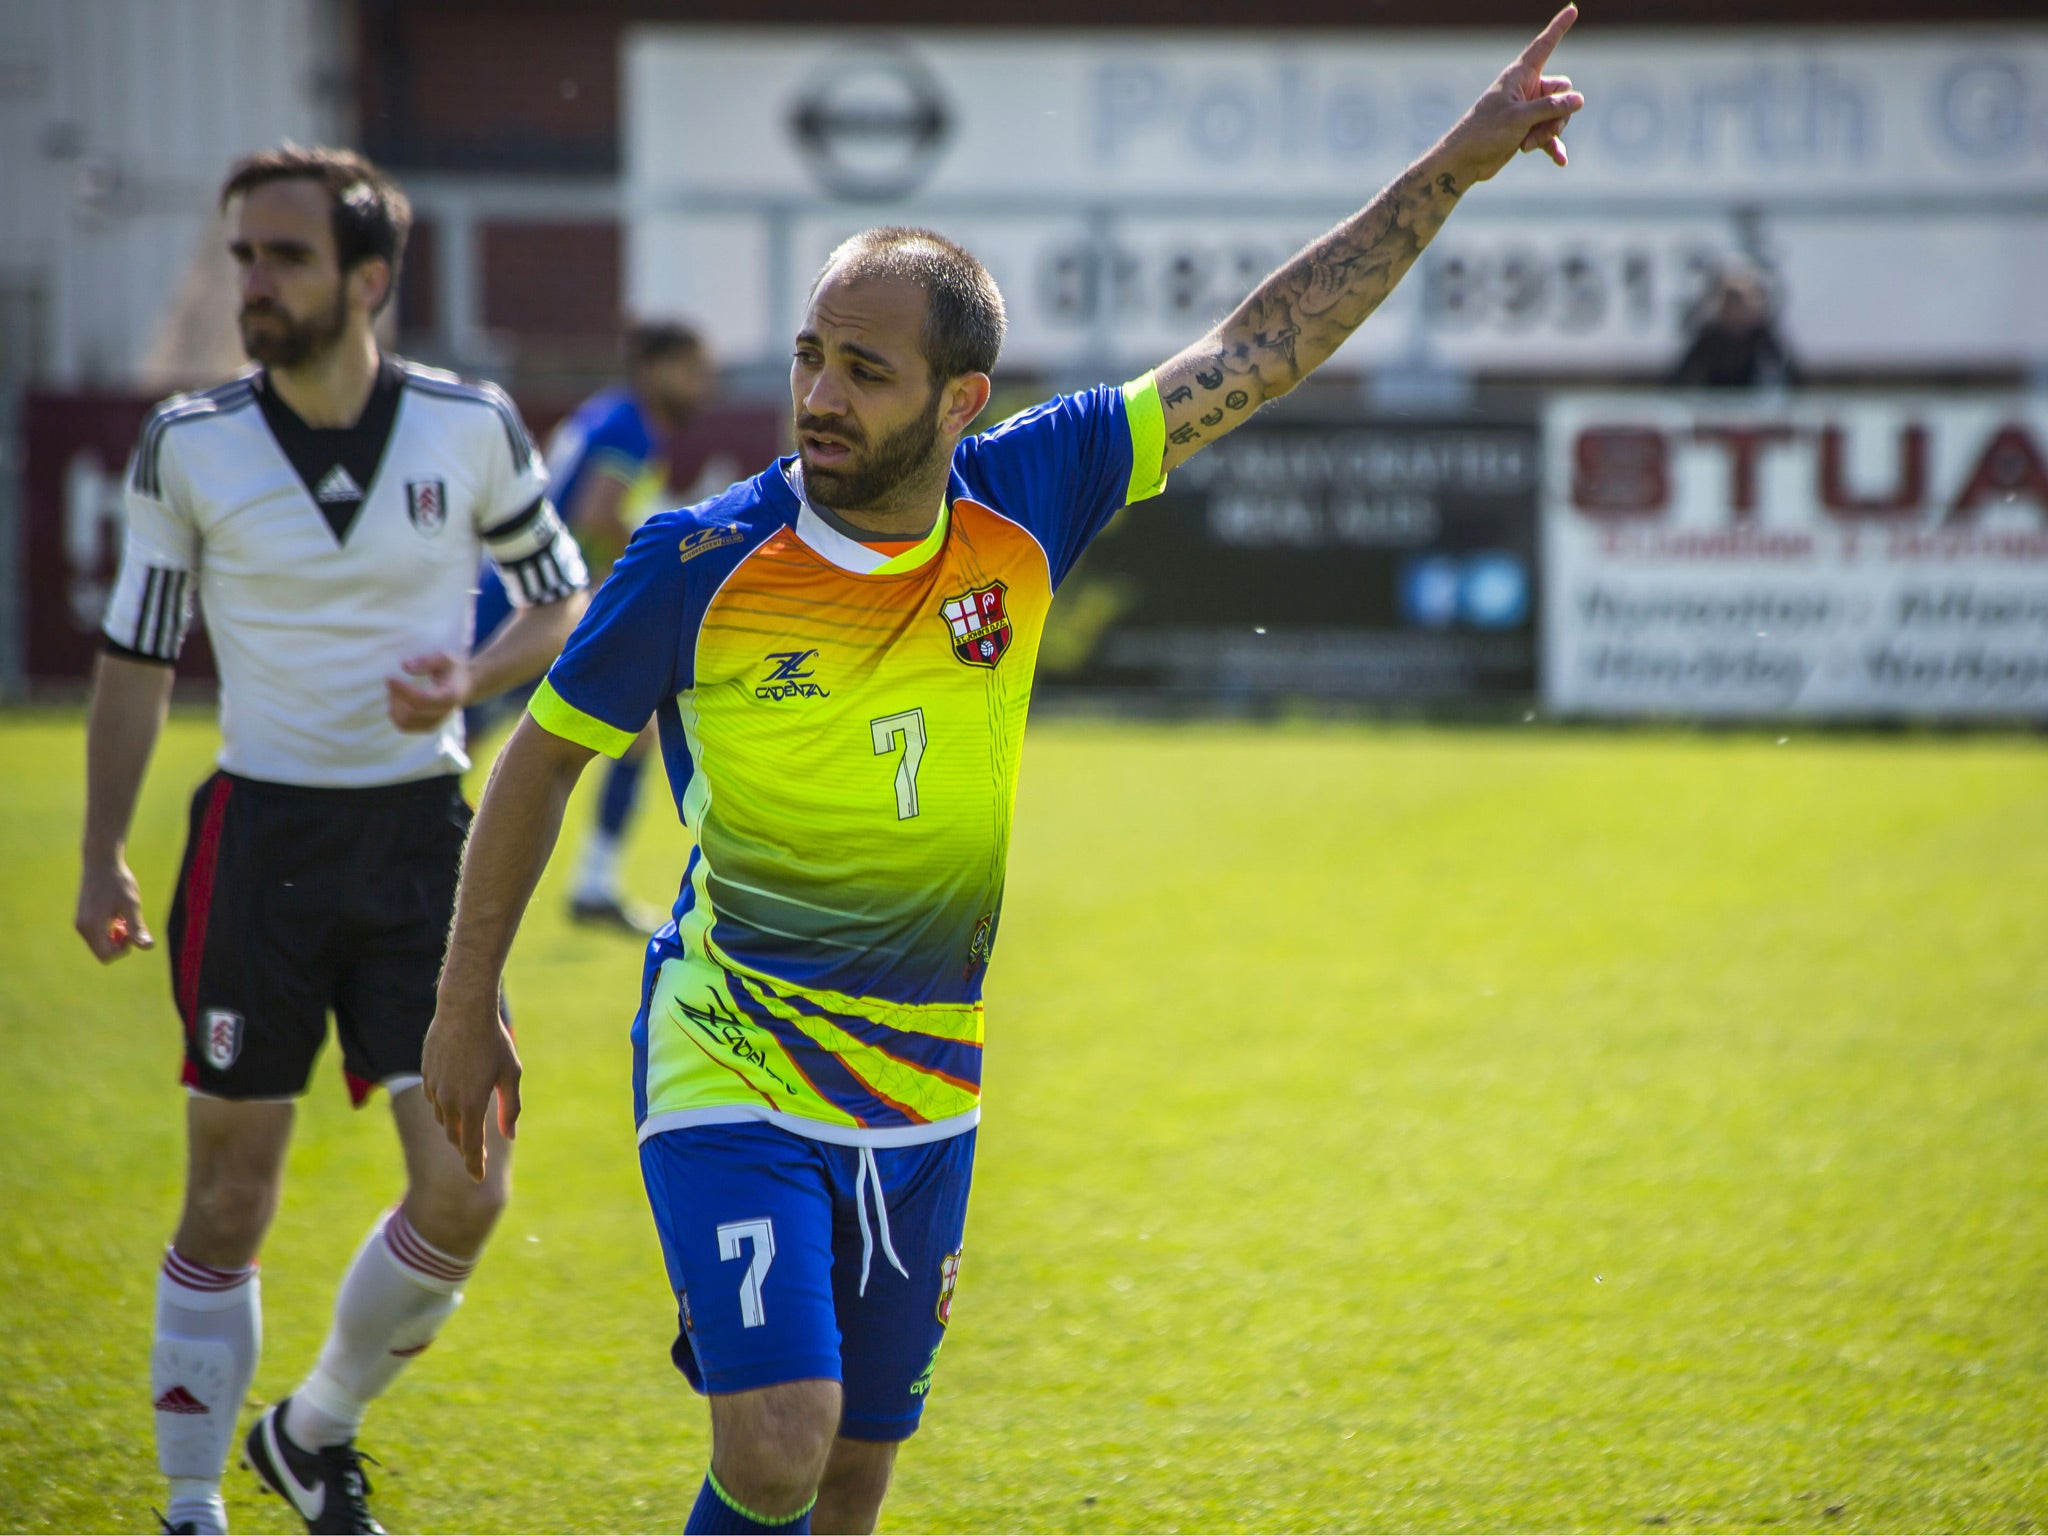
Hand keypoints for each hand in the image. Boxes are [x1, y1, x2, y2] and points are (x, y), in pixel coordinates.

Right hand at [76, 855, 153, 961]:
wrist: (101, 861)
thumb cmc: (118, 882)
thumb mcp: (131, 904)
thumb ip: (137, 927)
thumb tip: (147, 947)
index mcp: (92, 926)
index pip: (106, 956)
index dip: (124, 950)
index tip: (132, 930)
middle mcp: (82, 927)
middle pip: (102, 952)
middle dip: (119, 943)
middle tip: (128, 923)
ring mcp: (80, 922)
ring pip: (99, 943)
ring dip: (115, 936)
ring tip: (122, 916)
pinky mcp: (82, 917)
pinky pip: (96, 934)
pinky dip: (108, 929)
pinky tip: (116, 913)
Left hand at [386, 650, 469, 731]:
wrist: (466, 686)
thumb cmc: (452, 669)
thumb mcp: (444, 658)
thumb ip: (426, 660)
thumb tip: (404, 666)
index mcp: (450, 696)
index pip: (422, 699)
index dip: (403, 690)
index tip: (389, 678)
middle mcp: (444, 713)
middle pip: (412, 712)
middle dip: (396, 697)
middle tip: (391, 681)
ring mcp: (436, 722)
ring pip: (405, 722)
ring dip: (394, 706)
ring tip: (394, 691)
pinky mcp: (427, 727)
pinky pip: (404, 726)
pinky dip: (395, 714)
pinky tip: (396, 701)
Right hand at [421, 989, 521, 1181]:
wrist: (463, 1010)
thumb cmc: (493, 1041)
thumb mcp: (510, 1074)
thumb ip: (511, 1108)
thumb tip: (510, 1136)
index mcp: (472, 1103)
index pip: (470, 1146)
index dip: (474, 1164)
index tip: (477, 1177)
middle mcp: (449, 1100)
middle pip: (455, 1136)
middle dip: (465, 1147)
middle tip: (475, 1154)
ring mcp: (434, 1087)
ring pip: (443, 1118)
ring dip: (455, 1127)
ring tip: (468, 1127)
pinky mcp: (426, 1074)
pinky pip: (435, 1099)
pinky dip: (445, 1106)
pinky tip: (455, 1099)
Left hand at [1436, 5, 1584, 183]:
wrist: (1465, 161)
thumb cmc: (1484, 133)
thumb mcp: (1519, 118)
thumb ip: (1550, 108)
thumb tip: (1579, 100)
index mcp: (1520, 74)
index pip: (1544, 45)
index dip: (1559, 27)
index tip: (1572, 8)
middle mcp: (1526, 88)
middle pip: (1562, 92)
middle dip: (1557, 114)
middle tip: (1536, 132)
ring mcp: (1528, 110)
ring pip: (1558, 115)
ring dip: (1549, 132)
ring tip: (1528, 145)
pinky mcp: (1528, 130)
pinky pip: (1550, 135)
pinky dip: (1553, 146)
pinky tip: (1561, 161)